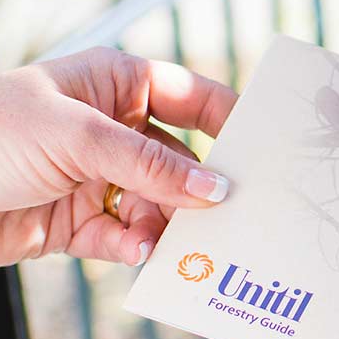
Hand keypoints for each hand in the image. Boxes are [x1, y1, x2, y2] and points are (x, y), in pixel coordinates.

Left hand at [0, 47, 236, 267]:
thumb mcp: (75, 136)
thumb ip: (150, 165)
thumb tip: (217, 189)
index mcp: (114, 86)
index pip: (190, 97)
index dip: (228, 121)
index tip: (263, 152)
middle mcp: (113, 132)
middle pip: (181, 163)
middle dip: (200, 193)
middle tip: (229, 218)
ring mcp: (101, 180)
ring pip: (161, 208)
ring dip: (167, 228)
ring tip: (173, 245)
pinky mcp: (86, 225)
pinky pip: (130, 239)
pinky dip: (136, 248)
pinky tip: (135, 252)